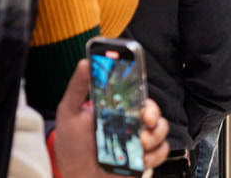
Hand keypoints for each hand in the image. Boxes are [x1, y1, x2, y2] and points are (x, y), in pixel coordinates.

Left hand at [53, 60, 170, 176]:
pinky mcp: (144, 159)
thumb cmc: (71, 145)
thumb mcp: (69, 112)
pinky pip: (161, 153)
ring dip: (155, 135)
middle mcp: (131, 122)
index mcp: (116, 108)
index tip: (140, 97)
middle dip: (153, 113)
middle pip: (153, 110)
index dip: (143, 91)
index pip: (136, 93)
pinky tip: (142, 159)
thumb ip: (77, 88)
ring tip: (141, 144)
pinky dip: (156, 155)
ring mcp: (138, 140)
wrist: (74, 176)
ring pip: (161, 130)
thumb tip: (84, 62)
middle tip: (144, 120)